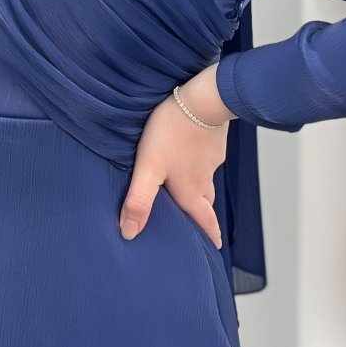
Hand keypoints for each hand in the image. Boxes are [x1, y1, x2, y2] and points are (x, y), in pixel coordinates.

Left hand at [119, 64, 233, 248]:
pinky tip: (190, 154)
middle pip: (206, 202)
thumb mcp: (149, 167)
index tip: (216, 248)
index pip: (204, 220)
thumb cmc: (172, 132)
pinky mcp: (212, 139)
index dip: (209, 236)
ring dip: (200, 188)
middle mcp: (205, 178)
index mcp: (191, 191)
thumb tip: (129, 233)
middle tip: (200, 222)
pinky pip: (207, 158)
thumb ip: (139, 200)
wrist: (202, 98)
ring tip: (190, 188)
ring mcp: (211, 158)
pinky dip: (200, 163)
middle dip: (203, 214)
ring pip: (206, 180)